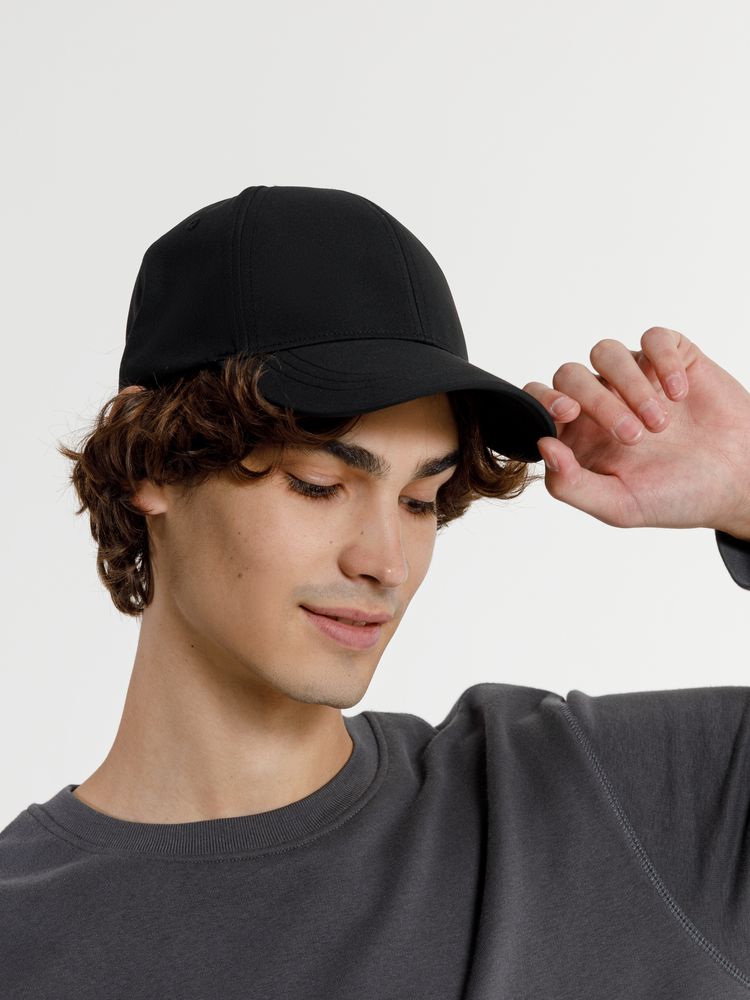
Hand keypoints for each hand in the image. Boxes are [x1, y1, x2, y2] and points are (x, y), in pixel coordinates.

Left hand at [522, 327, 749, 536]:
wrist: (738, 484)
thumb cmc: (676, 497)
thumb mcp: (619, 505)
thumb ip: (571, 485)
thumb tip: (543, 447)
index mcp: (578, 434)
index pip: (539, 401)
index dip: (542, 401)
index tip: (567, 413)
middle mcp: (600, 400)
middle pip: (570, 375)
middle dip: (598, 402)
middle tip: (635, 437)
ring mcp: (635, 377)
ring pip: (605, 352)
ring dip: (630, 385)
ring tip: (660, 423)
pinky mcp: (672, 359)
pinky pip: (654, 339)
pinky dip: (664, 362)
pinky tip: (681, 394)